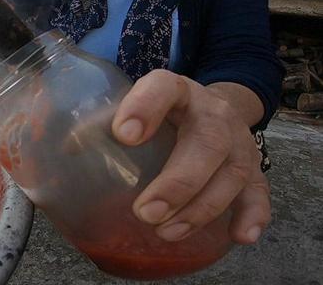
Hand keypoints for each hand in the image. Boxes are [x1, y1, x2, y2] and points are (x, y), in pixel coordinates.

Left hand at [112, 70, 270, 244]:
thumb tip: (64, 150)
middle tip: (146, 211)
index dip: (144, 108)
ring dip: (200, 208)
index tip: (123, 135)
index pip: (163, 87)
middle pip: (206, 141)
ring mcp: (237, 140)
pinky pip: (259, 192)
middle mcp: (211, 112)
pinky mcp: (253, 169)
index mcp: (175, 90)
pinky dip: (252, 214)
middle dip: (177, 181)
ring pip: (232, 173)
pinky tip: (239, 235)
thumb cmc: (159, 113)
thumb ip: (101, 123)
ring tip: (168, 231)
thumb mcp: (133, 106)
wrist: (208, 108)